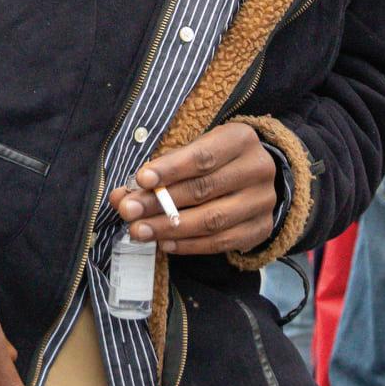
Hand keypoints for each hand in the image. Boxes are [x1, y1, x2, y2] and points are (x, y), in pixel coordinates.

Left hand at [107, 121, 277, 255]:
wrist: (261, 177)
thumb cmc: (218, 160)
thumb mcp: (194, 151)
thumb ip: (161, 171)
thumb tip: (121, 195)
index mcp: (241, 140)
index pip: (203, 156)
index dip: (171, 169)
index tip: (141, 179)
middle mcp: (257, 169)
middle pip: (204, 189)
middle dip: (160, 202)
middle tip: (129, 211)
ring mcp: (262, 201)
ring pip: (212, 220)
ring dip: (170, 228)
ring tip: (140, 231)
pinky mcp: (261, 228)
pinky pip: (221, 242)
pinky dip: (189, 245)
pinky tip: (165, 243)